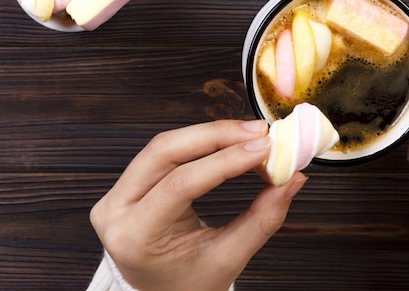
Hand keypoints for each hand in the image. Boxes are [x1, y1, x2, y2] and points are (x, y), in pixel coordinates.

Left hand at [90, 119, 306, 290]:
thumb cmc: (188, 285)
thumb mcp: (227, 260)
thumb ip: (262, 218)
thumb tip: (292, 180)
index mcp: (134, 237)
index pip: (180, 184)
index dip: (225, 161)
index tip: (263, 148)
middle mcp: (115, 209)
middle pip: (164, 151)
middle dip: (216, 135)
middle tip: (258, 132)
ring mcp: (117, 193)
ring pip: (164, 145)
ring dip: (210, 134)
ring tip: (249, 134)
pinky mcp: (129, 183)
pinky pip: (165, 152)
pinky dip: (201, 143)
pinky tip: (228, 140)